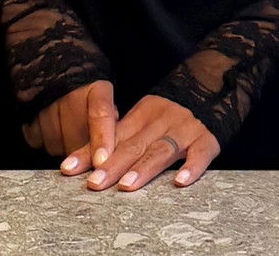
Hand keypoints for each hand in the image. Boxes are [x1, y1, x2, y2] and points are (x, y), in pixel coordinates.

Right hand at [22, 79, 118, 158]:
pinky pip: (37, 142)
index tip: (102, 161)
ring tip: (67, 129)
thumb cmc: (81, 77)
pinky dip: (44, 140)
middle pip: (77, 138)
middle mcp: (69, 93)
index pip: (100, 114)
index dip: (101, 139)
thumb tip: (113, 141)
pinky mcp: (28, 111)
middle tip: (87, 149)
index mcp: (94, 87)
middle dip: (84, 152)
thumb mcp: (101, 89)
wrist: (47, 54)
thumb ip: (108, 115)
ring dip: (63, 146)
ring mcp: (46, 103)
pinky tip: (49, 126)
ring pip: (56, 145)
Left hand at [59, 94, 220, 190]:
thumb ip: (117, 140)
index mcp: (141, 114)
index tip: (69, 169)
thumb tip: (80, 163)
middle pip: (133, 144)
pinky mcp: (207, 140)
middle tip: (94, 183)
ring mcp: (184, 129)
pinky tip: (180, 182)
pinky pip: (200, 153)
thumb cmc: (168, 117)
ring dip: (143, 168)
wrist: (210, 92)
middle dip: (112, 165)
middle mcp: (161, 120)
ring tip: (126, 186)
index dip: (90, 152)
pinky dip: (191, 167)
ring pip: (161, 149)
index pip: (111, 136)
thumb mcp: (141, 121)